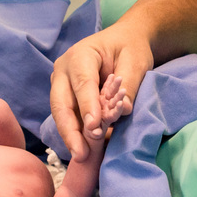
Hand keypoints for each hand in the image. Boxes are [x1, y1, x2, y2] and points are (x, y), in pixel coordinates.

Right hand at [50, 24, 147, 159]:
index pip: (82, 84)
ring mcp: (61, 83)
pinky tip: (82, 149)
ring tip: (81, 156)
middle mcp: (64, 69)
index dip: (88, 107)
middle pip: (62, 102)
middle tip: (81, 153)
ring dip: (70, 135)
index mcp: (80, 55)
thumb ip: (129, 85)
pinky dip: (75, 133)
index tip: (94, 128)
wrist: (124, 40)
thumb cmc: (129, 47)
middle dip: (70, 130)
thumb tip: (123, 112)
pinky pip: (68, 116)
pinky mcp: (66, 95)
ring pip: (61, 112)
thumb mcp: (136, 61)